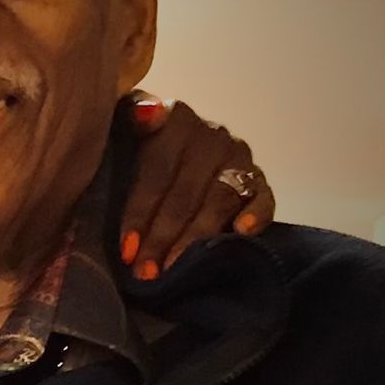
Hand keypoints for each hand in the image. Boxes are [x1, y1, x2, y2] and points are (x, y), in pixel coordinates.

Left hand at [120, 93, 274, 278]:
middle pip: (186, 192)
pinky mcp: (257, 178)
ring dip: (196, 238)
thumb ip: (128, 116)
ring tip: (174, 269)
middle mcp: (210, 134)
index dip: (140, 211)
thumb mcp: (121, 126)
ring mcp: (237, 156)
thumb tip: (148, 112)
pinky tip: (242, 233)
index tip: (126, 249)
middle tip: (145, 272)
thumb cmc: (132, 145)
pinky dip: (257, 215)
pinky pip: (263, 197)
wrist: (166, 150)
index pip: (157, 170)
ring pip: (220, 200)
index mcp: (175, 118)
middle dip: (163, 237)